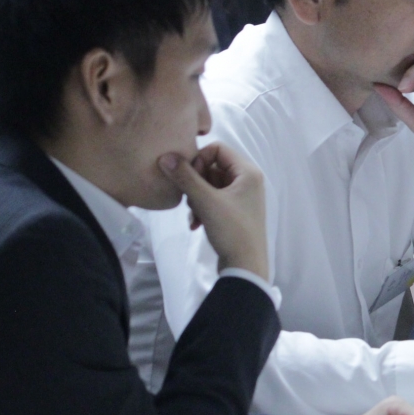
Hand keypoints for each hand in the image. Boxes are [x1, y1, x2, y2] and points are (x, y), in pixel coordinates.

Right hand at [158, 143, 268, 279]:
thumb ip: (185, 177)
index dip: (199, 159)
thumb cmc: (230, 229)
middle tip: (190, 198)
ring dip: (196, 197)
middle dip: (195, 182)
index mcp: (248, 172)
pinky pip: (212, 199)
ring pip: (209, 184)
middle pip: (212, 166)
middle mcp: (248, 180)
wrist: (245, 266)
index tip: (189, 177)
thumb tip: (165, 156)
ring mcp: (242, 196)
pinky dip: (201, 207)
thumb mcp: (205, 201)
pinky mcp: (234, 211)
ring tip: (194, 214)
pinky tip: (195, 223)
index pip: (218, 148)